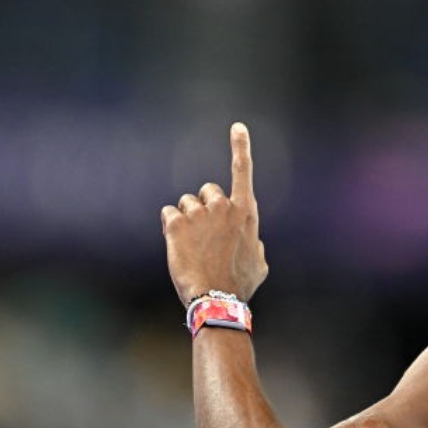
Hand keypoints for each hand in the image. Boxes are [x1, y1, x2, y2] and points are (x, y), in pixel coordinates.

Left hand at [161, 122, 269, 305]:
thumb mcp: (259, 264)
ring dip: (186, 220)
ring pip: (186, 204)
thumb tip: (253, 241)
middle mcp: (223, 206)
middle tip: (205, 236)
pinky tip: (179, 247)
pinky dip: (170, 228)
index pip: (243, 172)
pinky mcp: (176, 224)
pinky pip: (168, 214)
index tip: (237, 127)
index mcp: (245, 213)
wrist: (216, 300)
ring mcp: (199, 213)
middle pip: (208, 191)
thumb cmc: (240, 285)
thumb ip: (256, 245)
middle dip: (204, 207)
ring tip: (192, 247)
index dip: (240, 147)